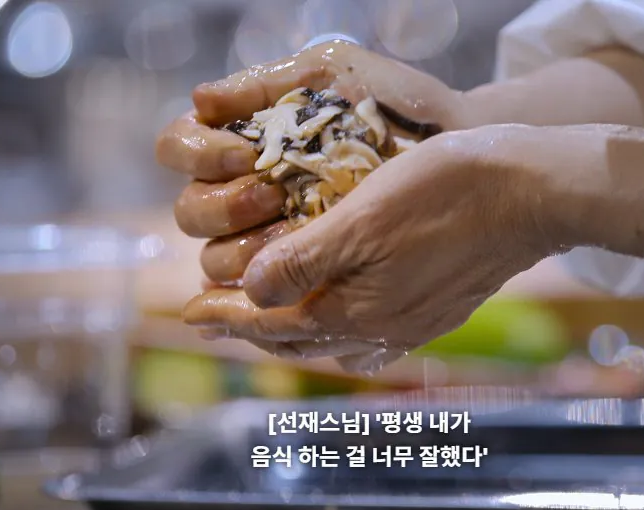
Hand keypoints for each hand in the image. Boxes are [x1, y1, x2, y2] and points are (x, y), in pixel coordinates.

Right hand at [155, 40, 467, 285]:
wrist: (463, 144)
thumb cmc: (399, 105)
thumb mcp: (335, 76)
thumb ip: (264, 84)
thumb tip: (199, 102)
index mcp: (246, 139)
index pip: (180, 149)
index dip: (198, 155)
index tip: (243, 155)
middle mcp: (250, 189)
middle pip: (192, 213)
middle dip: (224, 208)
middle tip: (271, 196)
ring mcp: (278, 234)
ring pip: (219, 262)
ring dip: (244, 256)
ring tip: (294, 241)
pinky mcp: (313, 271)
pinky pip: (268, 300)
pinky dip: (269, 298)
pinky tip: (293, 289)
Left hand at [181, 126, 556, 372]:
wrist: (532, 194)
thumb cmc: (446, 193)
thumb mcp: (362, 219)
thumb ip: (303, 262)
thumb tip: (251, 292)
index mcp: (357, 310)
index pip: (272, 323)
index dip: (226, 317)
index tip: (188, 312)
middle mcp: (383, 327)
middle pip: (299, 339)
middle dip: (250, 329)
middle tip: (213, 318)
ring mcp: (415, 321)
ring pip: (334, 339)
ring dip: (292, 330)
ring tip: (265, 316)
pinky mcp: (439, 306)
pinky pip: (372, 333)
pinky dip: (337, 327)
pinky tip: (337, 314)